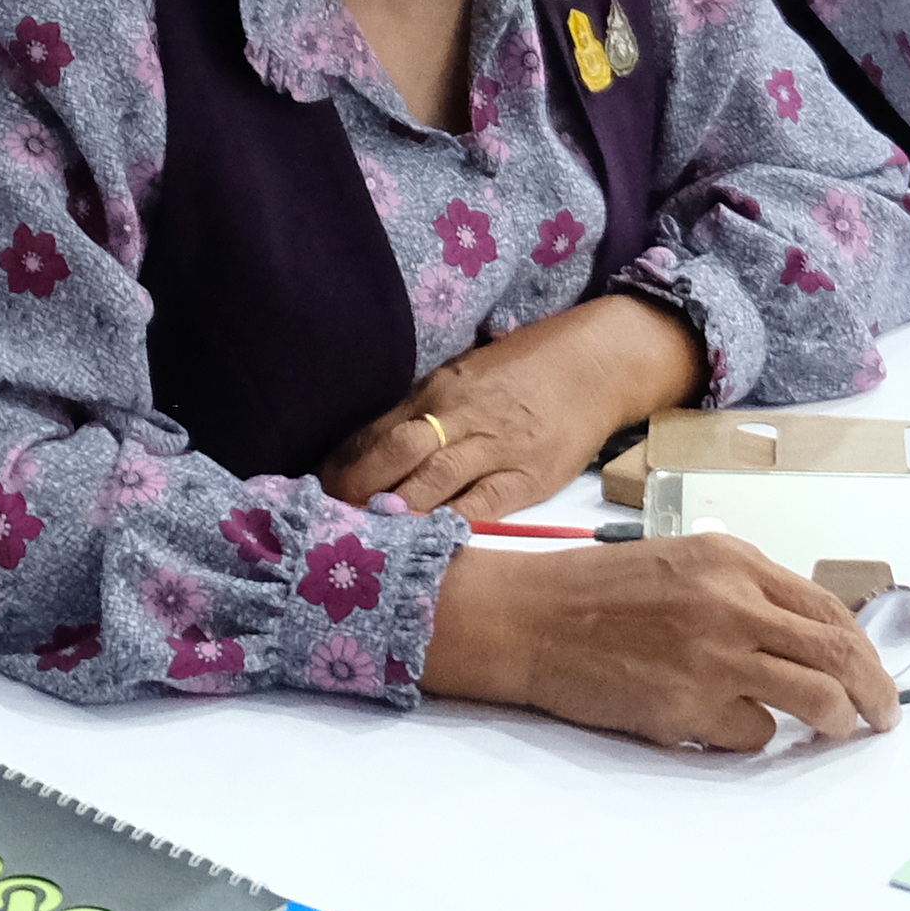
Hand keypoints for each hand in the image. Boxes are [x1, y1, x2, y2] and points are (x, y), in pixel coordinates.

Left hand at [315, 295, 693, 520]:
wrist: (594, 366)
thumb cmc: (523, 372)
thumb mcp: (465, 377)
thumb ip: (422, 411)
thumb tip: (369, 448)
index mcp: (437, 389)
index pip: (377, 429)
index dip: (343, 464)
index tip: (315, 493)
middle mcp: (459, 415)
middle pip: (395, 452)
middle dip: (359, 489)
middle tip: (332, 522)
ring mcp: (495, 446)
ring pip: (432, 480)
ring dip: (396, 511)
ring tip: (366, 540)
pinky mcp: (528, 476)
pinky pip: (482, 505)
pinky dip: (450, 524)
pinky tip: (426, 543)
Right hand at [424, 533, 896, 750]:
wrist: (529, 618)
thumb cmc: (597, 593)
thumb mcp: (680, 564)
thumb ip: (741, 591)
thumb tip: (808, 638)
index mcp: (731, 561)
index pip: (827, 607)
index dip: (864, 647)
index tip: (876, 673)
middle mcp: (730, 603)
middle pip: (838, 654)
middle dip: (875, 692)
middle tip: (884, 716)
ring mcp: (712, 656)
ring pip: (815, 699)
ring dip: (835, 722)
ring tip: (832, 731)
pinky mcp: (689, 705)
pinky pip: (752, 734)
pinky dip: (750, 735)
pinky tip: (723, 724)